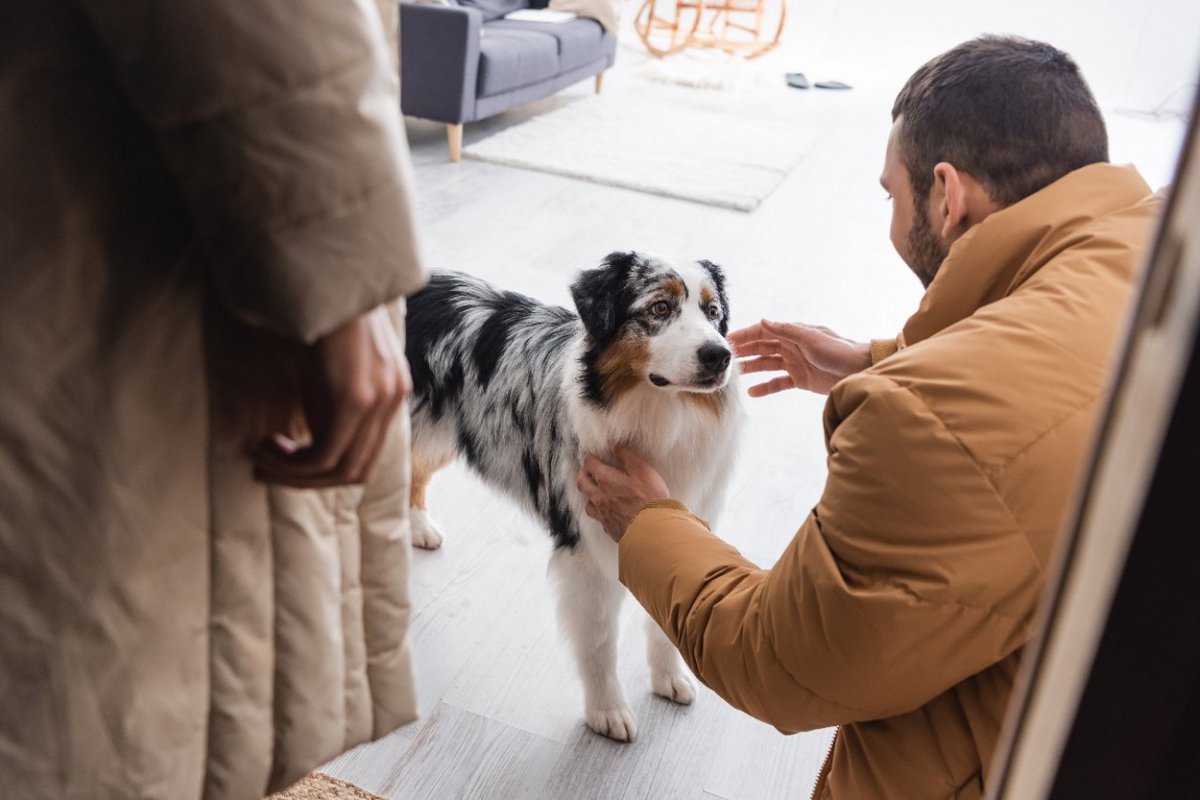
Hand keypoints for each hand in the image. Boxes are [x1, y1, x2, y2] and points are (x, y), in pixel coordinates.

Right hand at [253, 306, 410, 487]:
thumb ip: (323, 397)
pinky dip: (291, 462)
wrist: (317, 269)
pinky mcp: (356, 397)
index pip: (364, 454)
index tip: (280, 457)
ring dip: (292, 474)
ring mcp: (379, 398)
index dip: (321, 471)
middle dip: (304, 480)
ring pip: (340, 469)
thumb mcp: (322, 361)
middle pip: (356, 471)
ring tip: (260, 455)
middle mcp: (393, 397)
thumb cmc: (310, 306)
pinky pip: (325, 454)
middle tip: (264, 467)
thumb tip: (302, 436)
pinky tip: (265, 444)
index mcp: (391, 389)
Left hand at [577, 446, 669, 542]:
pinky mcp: (610, 529)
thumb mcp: (642, 470)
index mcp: (607, 480)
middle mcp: (600, 498)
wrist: (653, 529)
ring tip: (594, 493)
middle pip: (582, 483)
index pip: (590, 464)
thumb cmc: (650, 499)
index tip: (590, 455)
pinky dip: (600, 513)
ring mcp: (603, 515)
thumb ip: (627, 456)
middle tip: (585, 470)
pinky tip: (607, 513)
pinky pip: (599, 519)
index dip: (589, 458)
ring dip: (589, 496)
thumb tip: (615, 446)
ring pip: (588, 504)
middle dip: (582, 474)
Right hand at [728, 319, 869, 396]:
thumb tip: (763, 321)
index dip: (745, 335)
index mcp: (793, 333)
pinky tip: (752, 392)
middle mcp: (791, 346)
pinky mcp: (800, 379)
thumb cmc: (839, 351)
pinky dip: (765, 387)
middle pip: (762, 348)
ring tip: (734, 375)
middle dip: (744, 352)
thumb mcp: (812, 338)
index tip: (728, 340)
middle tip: (725, 359)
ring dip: (751, 368)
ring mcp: (795, 363)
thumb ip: (787, 330)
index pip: (763, 331)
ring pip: (767, 365)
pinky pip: (778, 382)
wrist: (860, 370)